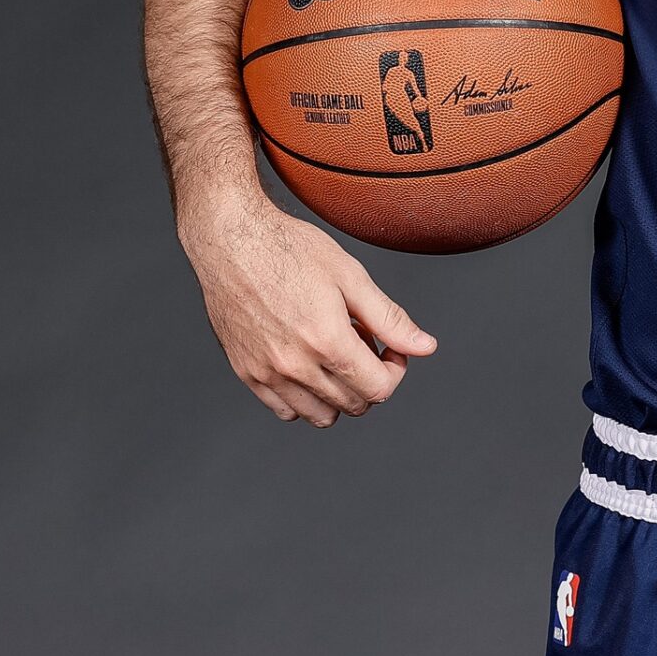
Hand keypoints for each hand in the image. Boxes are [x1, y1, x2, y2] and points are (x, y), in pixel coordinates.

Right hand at [178, 194, 436, 426]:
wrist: (230, 240)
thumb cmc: (289, 248)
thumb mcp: (350, 276)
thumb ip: (389, 318)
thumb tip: (425, 347)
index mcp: (327, 341)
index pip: (379, 389)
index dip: (396, 370)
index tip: (391, 347)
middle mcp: (295, 366)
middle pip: (354, 404)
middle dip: (371, 378)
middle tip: (364, 341)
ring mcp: (267, 374)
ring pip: (320, 416)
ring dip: (340, 393)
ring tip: (335, 352)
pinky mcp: (245, 373)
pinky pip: (285, 411)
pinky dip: (305, 398)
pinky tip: (309, 362)